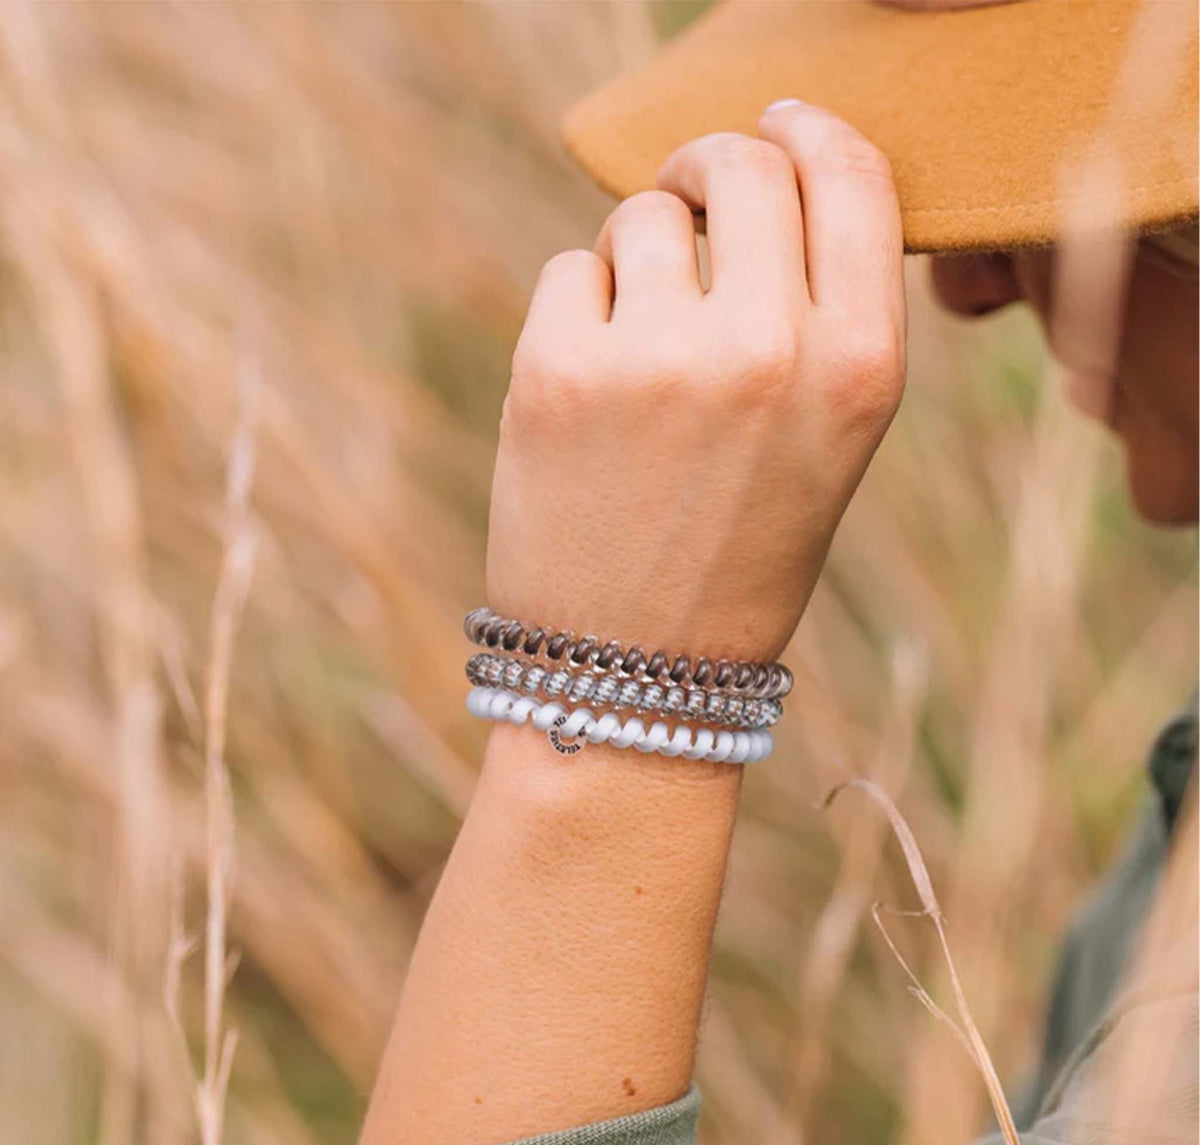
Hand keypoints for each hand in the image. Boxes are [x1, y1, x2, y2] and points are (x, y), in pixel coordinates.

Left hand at [486, 102, 904, 662]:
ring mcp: (656, 358)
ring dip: (642, 260)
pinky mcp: (556, 371)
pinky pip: (570, 271)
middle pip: (743, 165)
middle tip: (687, 196)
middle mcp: (767, 349)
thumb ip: (819, 316)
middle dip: (711, 166)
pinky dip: (579, 310)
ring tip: (643, 353)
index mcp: (858, 368)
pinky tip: (591, 390)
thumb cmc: (739, 558)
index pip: (850, 174)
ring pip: (643, 217)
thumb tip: (770, 186)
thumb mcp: (828, 446)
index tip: (778, 124)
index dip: (810, 131)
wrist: (635, 675)